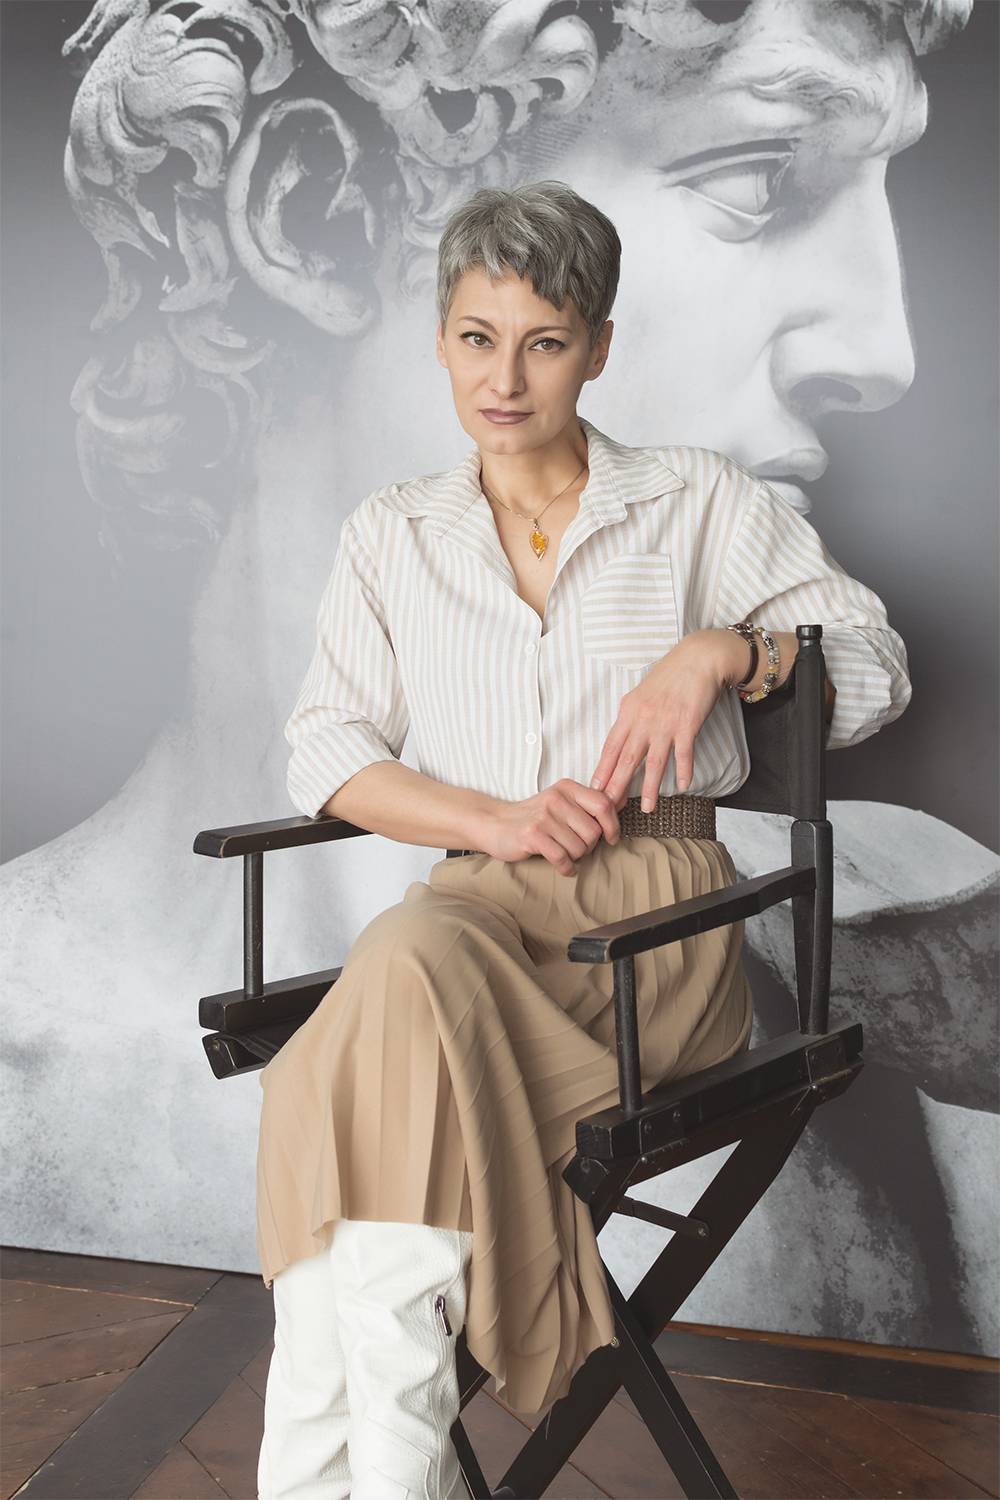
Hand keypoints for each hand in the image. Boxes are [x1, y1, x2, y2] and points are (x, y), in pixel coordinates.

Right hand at [480, 779, 622, 876]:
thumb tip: (622, 802)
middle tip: (575, 847)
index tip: (610, 838)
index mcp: (567, 788)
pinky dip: (566, 867)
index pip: (603, 804)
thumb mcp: (562, 803)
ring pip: (579, 847)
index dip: (612, 825)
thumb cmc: (533, 818)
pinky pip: (562, 858)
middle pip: (593, 832)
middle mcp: (556, 798)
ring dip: (575, 857)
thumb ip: (588, 804)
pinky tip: (562, 866)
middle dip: (588, 846)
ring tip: (562, 852)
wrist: (494, 824)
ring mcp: (543, 816)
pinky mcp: (532, 835)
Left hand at [588, 629, 733, 808]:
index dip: (602, 770)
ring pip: (654, 762)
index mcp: (629, 712)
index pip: (610, 747)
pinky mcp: (687, 724)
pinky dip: (683, 770)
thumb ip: (631, 718)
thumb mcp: (641, 695)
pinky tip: (683, 786)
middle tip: (609, 809)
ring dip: (650, 788)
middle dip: (616, 786)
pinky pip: (683, 753)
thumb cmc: (669, 677)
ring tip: (647, 809)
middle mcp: (643, 720)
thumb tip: (621, 740)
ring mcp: (665, 723)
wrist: (697, 659)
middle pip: (626, 759)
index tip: (594, 791)